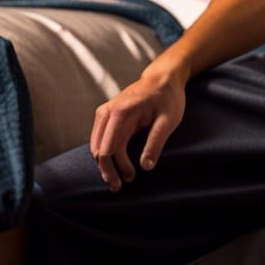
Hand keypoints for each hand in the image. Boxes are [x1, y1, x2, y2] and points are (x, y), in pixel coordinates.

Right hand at [89, 69, 185, 191]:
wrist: (162, 78)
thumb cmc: (168, 98)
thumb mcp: (169, 120)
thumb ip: (156, 142)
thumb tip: (146, 167)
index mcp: (122, 112)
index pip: (109, 148)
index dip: (117, 168)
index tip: (131, 178)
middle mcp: (108, 111)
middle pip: (98, 149)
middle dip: (107, 170)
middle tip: (119, 186)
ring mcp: (104, 112)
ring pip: (95, 145)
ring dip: (104, 164)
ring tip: (118, 178)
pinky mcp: (105, 114)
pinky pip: (99, 139)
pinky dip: (104, 153)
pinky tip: (115, 164)